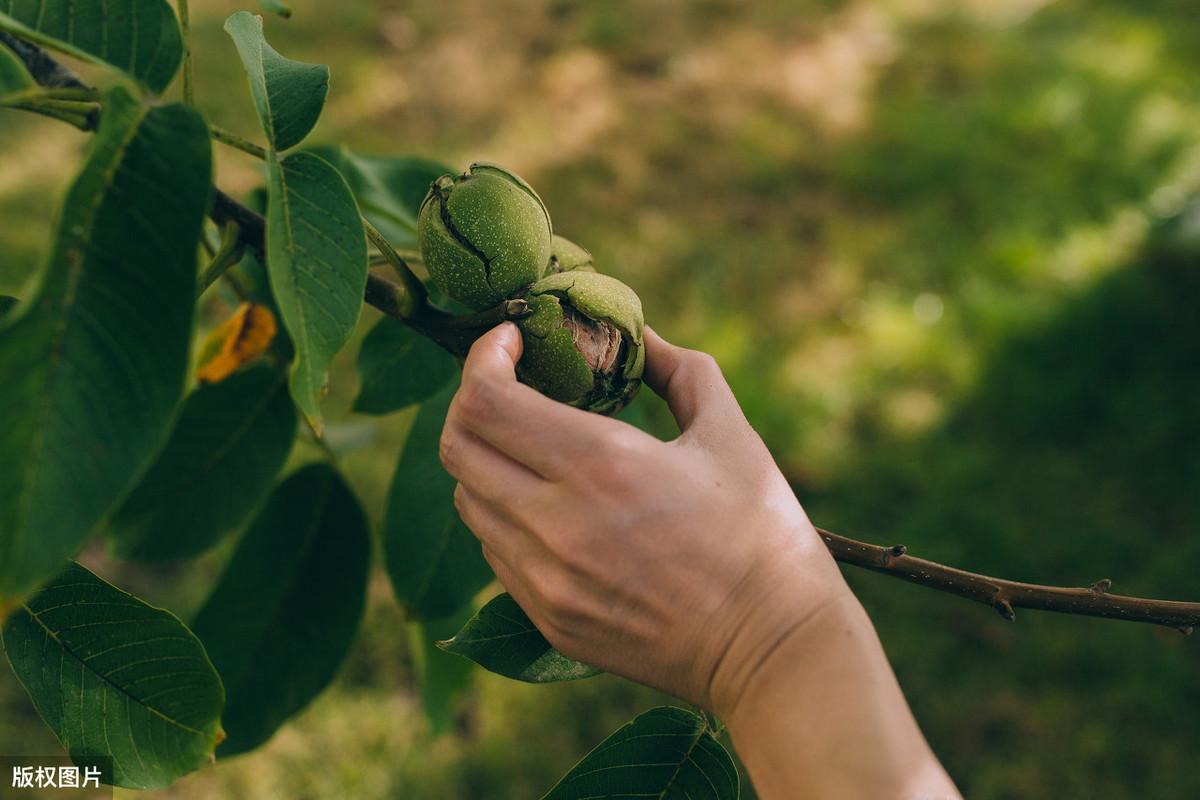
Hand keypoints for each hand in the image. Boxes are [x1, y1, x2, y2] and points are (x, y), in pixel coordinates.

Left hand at [439, 322, 845, 715]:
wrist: (771, 648)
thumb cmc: (761, 533)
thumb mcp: (728, 433)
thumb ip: (679, 369)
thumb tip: (640, 336)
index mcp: (602, 465)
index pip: (486, 400)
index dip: (484, 357)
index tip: (511, 339)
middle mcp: (557, 524)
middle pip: (457, 446)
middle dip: (472, 401)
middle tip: (509, 384)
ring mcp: (546, 579)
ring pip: (468, 500)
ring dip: (488, 460)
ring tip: (533, 447)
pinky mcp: (549, 617)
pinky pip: (494, 551)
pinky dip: (506, 514)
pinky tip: (551, 505)